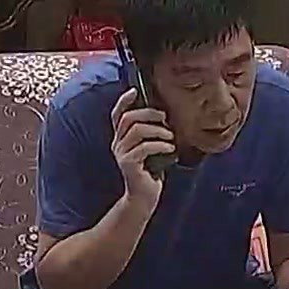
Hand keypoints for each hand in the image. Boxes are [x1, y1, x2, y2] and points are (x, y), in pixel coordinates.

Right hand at [109, 88, 175, 205]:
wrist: (144, 197)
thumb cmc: (151, 170)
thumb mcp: (151, 148)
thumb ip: (151, 133)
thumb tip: (165, 114)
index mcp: (121, 137)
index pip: (117, 114)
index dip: (124, 101)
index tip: (136, 91)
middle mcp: (118, 144)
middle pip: (129, 118)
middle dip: (149, 113)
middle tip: (165, 118)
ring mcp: (121, 154)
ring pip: (137, 130)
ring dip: (158, 131)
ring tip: (171, 137)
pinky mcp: (128, 164)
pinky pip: (145, 147)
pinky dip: (161, 145)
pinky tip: (171, 149)